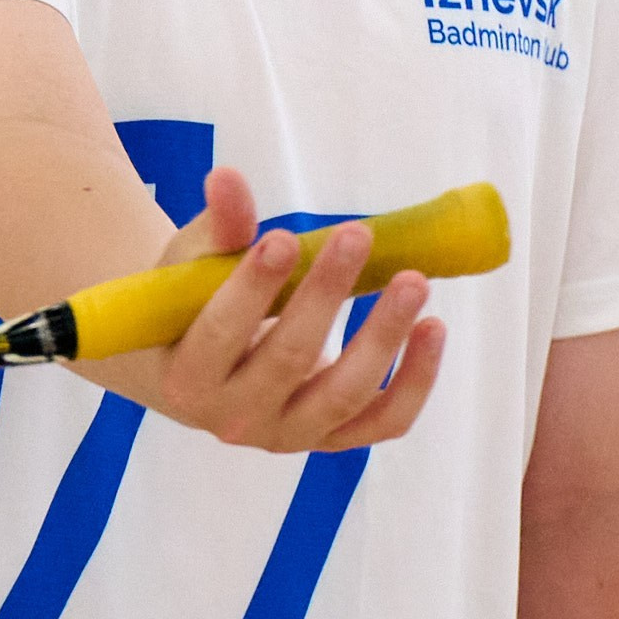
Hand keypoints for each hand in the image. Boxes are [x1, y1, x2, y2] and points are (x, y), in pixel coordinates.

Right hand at [136, 168, 446, 452]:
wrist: (201, 367)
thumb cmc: (192, 307)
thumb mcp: (192, 266)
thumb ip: (218, 229)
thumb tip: (227, 178)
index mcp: (186, 379)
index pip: (220, 335)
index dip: (252, 288)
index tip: (282, 238)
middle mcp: (233, 421)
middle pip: (289, 360)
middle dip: (326, 294)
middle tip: (358, 234)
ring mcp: (287, 436)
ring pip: (345, 394)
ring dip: (383, 335)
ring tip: (413, 281)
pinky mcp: (331, 440)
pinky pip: (384, 420)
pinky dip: (416, 380)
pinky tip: (433, 328)